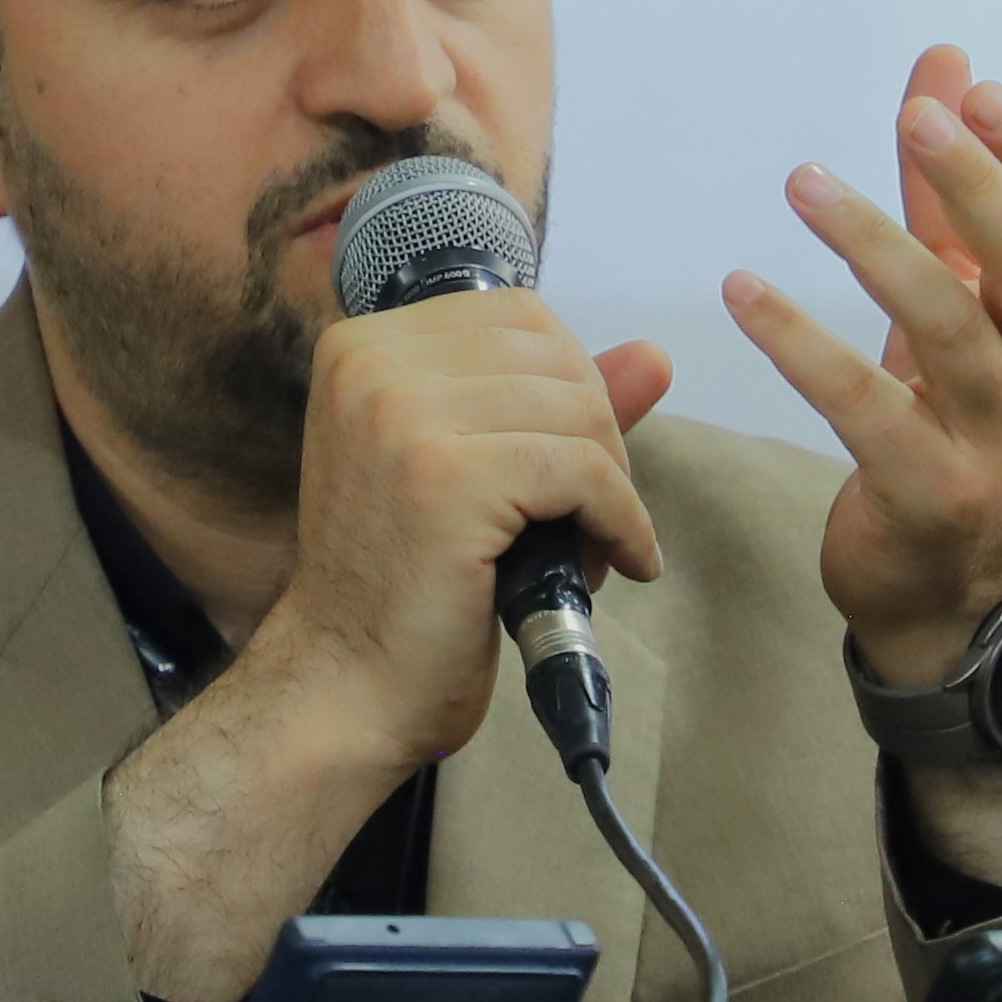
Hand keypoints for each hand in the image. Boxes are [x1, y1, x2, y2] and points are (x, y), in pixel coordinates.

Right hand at [245, 288, 670, 775]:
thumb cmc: (404, 586)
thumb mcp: (473, 470)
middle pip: (554, 356)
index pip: (519, 315)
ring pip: (578, 410)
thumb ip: (556, 405)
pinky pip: (583, 471)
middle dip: (597, 433)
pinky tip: (621, 565)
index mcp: (363, 347)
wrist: (345, 686)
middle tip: (590, 512)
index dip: (571, 384)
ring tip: (594, 545)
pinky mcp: (446, 477)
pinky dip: (623, 521)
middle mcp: (372, 364)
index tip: (573, 458)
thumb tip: (655, 354)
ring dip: (613, 483)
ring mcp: (403, 415)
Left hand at [721, 47, 1001, 679]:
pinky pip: (864, 408)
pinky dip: (802, 346)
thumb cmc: (956, 424)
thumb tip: (946, 65)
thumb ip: (950, 195)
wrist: (954, 592)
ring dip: (876, 248)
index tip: (983, 94)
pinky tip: (745, 293)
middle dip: (978, 189)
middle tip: (918, 118)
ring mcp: (993, 444)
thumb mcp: (963, 309)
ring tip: (804, 182)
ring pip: (949, 333)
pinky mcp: (927, 493)